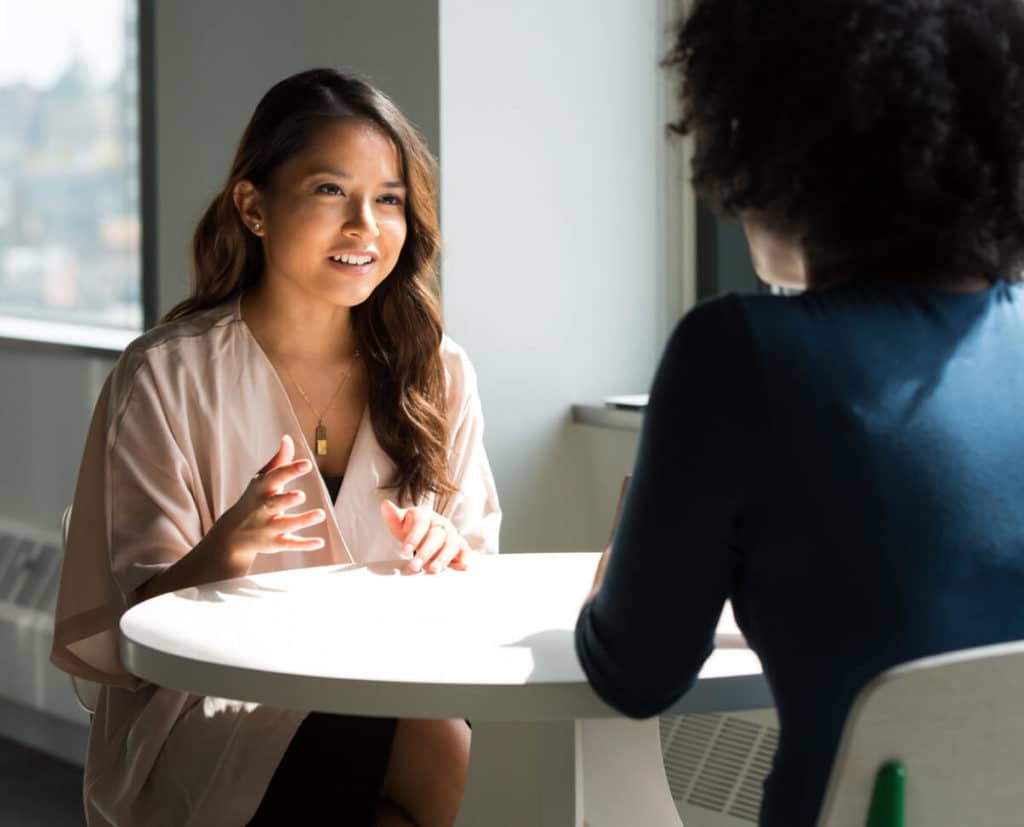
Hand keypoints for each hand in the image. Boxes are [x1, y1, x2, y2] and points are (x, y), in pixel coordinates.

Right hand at [214, 435, 325, 565]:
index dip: (290, 470)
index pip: (275, 477)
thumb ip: (278, 461)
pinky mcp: (274, 543)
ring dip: (302, 520)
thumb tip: (287, 438)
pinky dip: (304, 544)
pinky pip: (290, 544)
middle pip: (274, 504)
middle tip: (301, 495)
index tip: (307, 464)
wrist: (232, 534)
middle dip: (286, 500)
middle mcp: (262, 509)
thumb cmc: (253, 499)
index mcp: (261, 489)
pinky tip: (320, 542)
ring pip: (285, 524)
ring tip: (320, 514)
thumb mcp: (262, 479)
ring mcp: (268, 527)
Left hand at [380, 500, 472, 573]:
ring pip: (450, 544)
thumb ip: (393, 517)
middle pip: (436, 536)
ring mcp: (452, 534)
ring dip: (442, 558)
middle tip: (414, 566)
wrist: (426, 531)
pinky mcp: (460, 544)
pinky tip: (463, 566)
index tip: (403, 552)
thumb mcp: (400, 523)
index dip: (412, 538)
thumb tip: (385, 505)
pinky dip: (464, 558)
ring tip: (433, 570)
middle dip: (425, 552)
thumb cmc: (411, 528)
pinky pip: (464, 550)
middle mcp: (441, 523)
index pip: (420, 524)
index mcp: (425, 515)